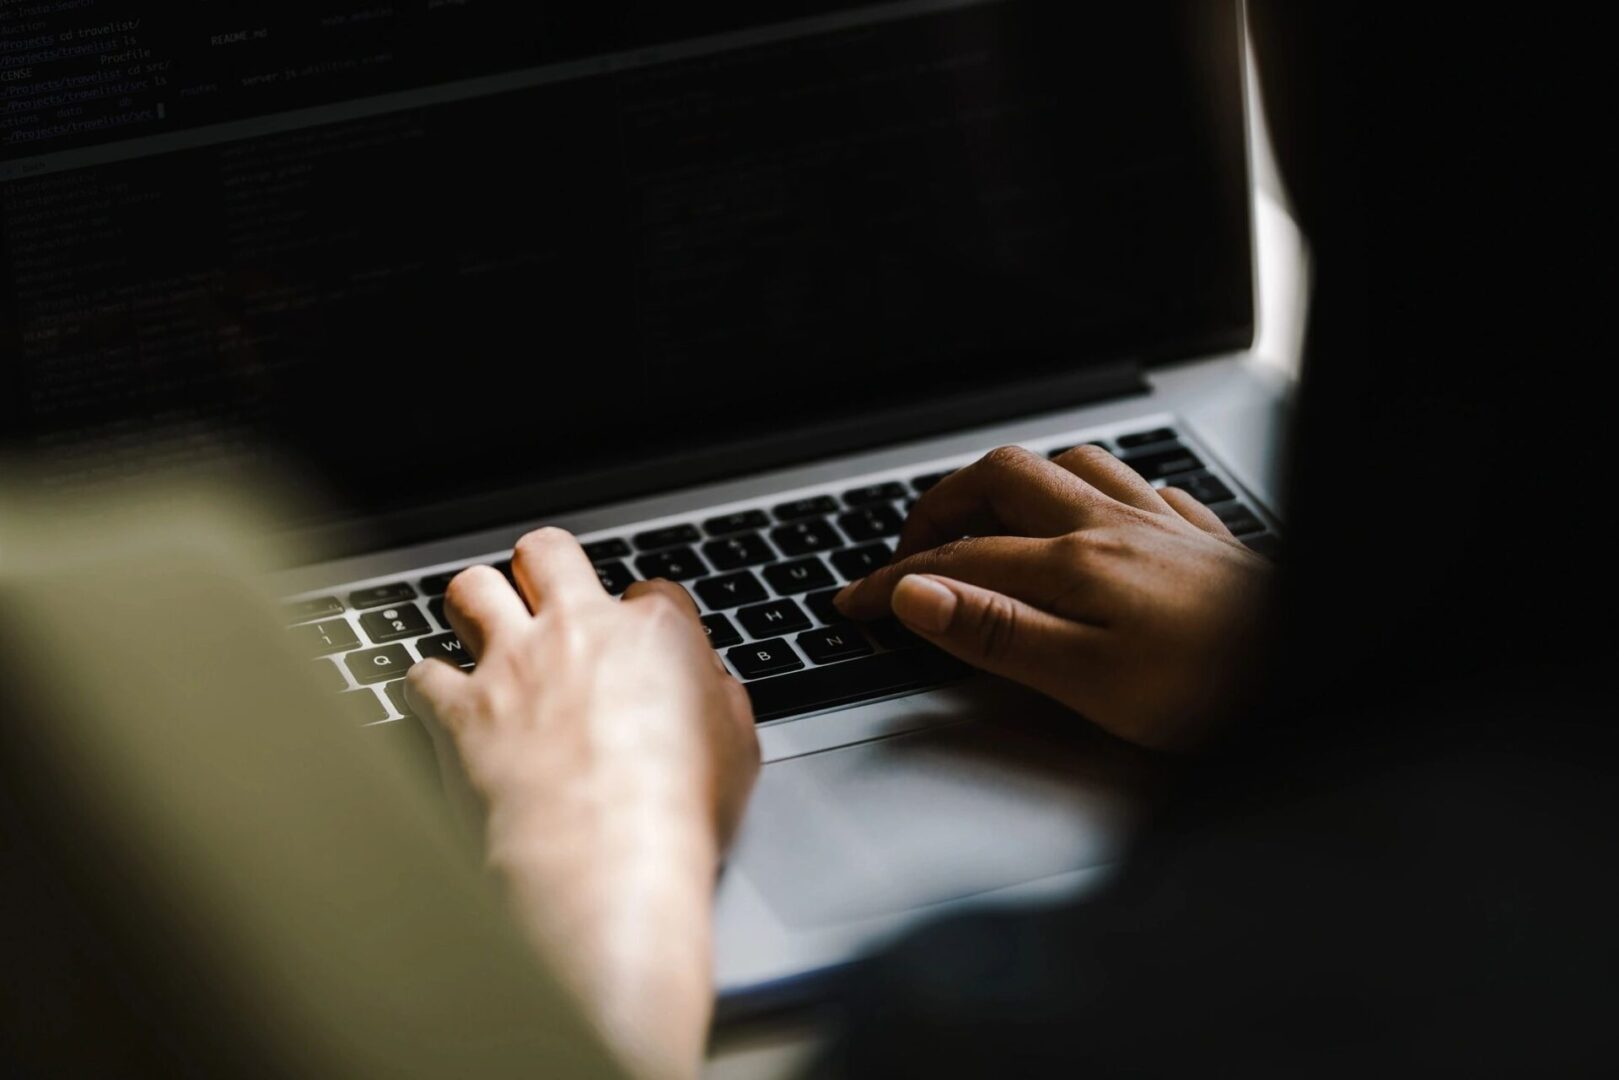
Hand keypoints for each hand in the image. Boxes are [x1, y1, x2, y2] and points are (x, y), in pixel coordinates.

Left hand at [405, 527, 758, 1079]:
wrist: (605, 861)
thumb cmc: (677, 814)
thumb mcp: (738, 750)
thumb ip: (720, 701)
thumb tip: (711, 690)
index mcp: (655, 633)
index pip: (650, 589)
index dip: (643, 617)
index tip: (638, 646)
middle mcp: (579, 631)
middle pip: (547, 552)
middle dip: (543, 568)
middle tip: (545, 599)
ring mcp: (514, 666)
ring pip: (473, 588)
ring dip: (476, 606)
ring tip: (481, 629)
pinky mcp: (462, 710)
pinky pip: (423, 673)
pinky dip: (428, 686)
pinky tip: (441, 701)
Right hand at [836, 446, 1273, 750]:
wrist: (1319, 673)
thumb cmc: (1214, 690)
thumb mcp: (1087, 680)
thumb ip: (996, 632)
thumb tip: (917, 595)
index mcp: (1074, 565)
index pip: (958, 561)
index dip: (896, 581)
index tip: (855, 602)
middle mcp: (1112, 527)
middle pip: (1005, 479)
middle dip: (943, 504)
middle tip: (908, 548)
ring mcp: (1160, 524)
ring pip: (1071, 466)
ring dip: (1016, 483)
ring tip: (988, 517)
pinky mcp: (1203, 538)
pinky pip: (1139, 484)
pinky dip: (1095, 489)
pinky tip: (1099, 512)